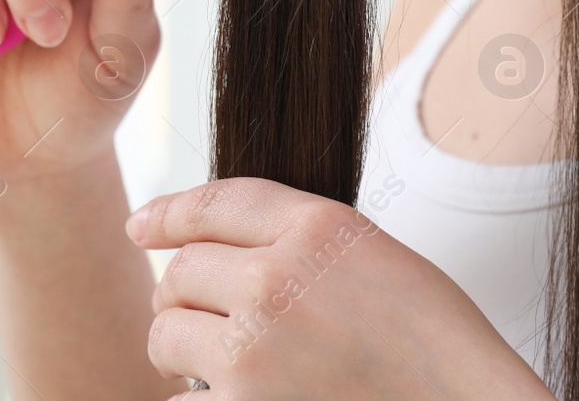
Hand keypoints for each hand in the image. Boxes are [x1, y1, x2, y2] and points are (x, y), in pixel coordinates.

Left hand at [129, 178, 555, 399]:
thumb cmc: (437, 355)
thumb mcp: (377, 264)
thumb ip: (296, 241)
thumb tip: (195, 244)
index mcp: (318, 230)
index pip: (214, 204)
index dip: (168, 215)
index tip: (141, 229)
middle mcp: (275, 281)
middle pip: (180, 273)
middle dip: (187, 300)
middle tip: (214, 327)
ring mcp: (254, 353)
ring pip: (167, 337)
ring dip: (184, 356)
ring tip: (235, 373)